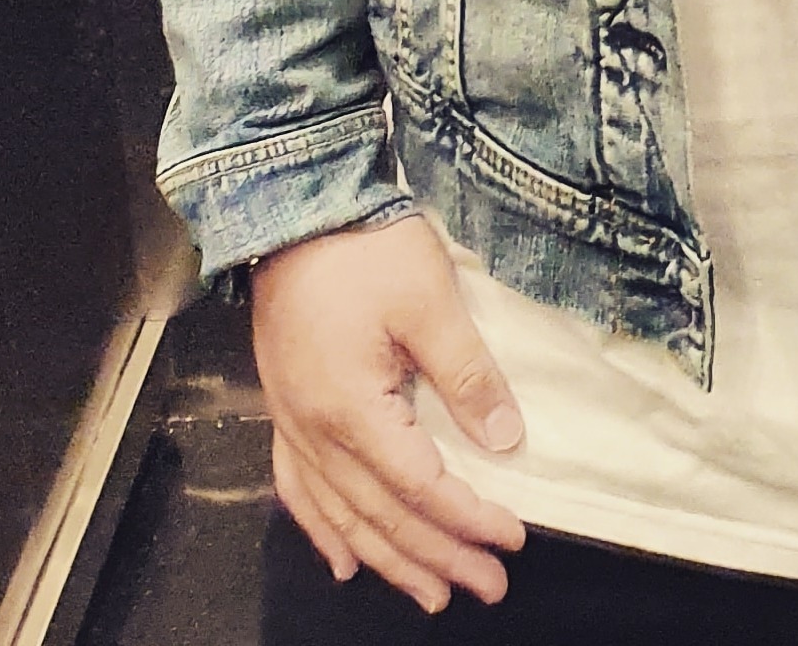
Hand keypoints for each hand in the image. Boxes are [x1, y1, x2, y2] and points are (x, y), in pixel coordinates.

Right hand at [251, 215, 527, 611]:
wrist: (292, 204)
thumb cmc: (363, 246)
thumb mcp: (430, 299)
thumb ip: (468, 374)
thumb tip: (506, 438)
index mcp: (352, 408)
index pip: (422, 486)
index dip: (469, 518)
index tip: (513, 539)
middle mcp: (315, 429)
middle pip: (381, 514)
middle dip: (437, 556)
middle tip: (487, 587)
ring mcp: (292, 420)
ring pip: (340, 514)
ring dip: (386, 558)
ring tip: (429, 593)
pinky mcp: (284, 404)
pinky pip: (297, 487)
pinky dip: (320, 529)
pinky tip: (340, 559)